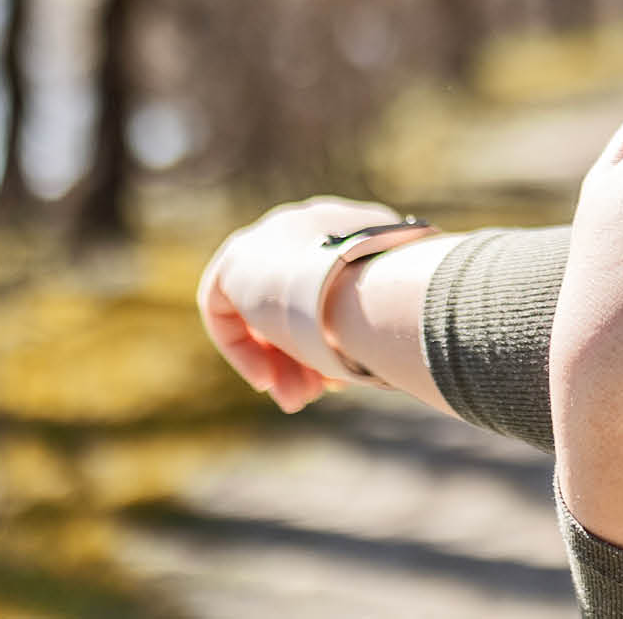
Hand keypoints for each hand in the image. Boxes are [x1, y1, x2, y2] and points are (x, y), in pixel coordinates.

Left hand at [197, 195, 408, 413]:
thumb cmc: (393, 314)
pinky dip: (244, 350)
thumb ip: (372, 320)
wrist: (366, 293)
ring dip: (281, 360)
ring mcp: (275, 234)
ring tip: (296, 398)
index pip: (335, 288)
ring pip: (266, 310)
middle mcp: (315, 223)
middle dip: (304, 356)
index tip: (342, 379)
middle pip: (295, 301)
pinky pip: (229, 309)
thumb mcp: (391, 317)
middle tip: (314, 394)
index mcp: (363, 228)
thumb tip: (377, 350)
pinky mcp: (238, 255)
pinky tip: (266, 379)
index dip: (333, 339)